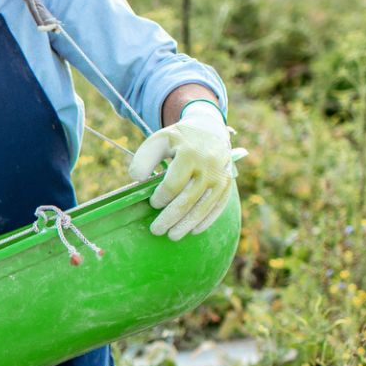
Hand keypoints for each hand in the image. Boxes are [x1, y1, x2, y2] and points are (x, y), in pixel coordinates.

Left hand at [128, 100, 244, 239]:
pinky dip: (206, 220)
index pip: (173, 184)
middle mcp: (209, 166)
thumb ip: (144, 158)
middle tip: (156, 231)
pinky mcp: (227, 184)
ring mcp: (221, 176)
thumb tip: (137, 179)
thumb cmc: (178, 139)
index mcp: (189, 154)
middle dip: (170, 218)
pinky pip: (218, 206)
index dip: (161, 197)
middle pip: (187, 200)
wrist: (209, 129)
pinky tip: (194, 230)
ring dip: (187, 224)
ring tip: (172, 236)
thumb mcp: (158, 140)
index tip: (153, 203)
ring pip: (203, 207)